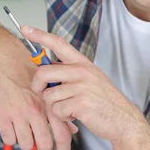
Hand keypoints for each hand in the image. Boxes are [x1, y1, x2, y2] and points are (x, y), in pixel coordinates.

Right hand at [0, 42, 77, 149]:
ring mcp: (19, 114)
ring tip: (26, 135)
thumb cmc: (25, 68)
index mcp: (50, 103)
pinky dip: (11, 138)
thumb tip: (71, 127)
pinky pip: (9, 138)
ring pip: (25, 143)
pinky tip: (13, 130)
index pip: (63, 133)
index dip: (64, 148)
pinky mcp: (2, 115)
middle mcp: (36, 110)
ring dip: (26, 143)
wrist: (3, 57)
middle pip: (44, 143)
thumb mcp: (48, 86)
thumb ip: (60, 107)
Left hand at [22, 26, 148, 143]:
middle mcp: (82, 71)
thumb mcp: (91, 80)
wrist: (123, 120)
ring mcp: (82, 87)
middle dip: (37, 87)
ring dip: (55, 107)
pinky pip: (56, 110)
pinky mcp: (80, 103)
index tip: (25, 29)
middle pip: (43, 72)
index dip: (40, 35)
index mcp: (83, 64)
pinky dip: (62, 117)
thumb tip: (46, 71)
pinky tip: (75, 116)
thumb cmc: (105, 102)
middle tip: (44, 94)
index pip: (58, 43)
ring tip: (70, 108)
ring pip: (48, 96)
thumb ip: (70, 73)